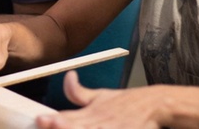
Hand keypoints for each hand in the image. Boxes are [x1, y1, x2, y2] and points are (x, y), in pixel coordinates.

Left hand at [34, 72, 161, 128]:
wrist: (155, 105)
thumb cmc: (127, 103)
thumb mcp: (102, 95)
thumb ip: (79, 92)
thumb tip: (68, 75)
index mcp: (91, 110)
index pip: (68, 116)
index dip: (53, 120)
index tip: (42, 118)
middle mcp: (98, 121)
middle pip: (76, 126)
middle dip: (63, 126)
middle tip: (48, 124)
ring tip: (60, 128)